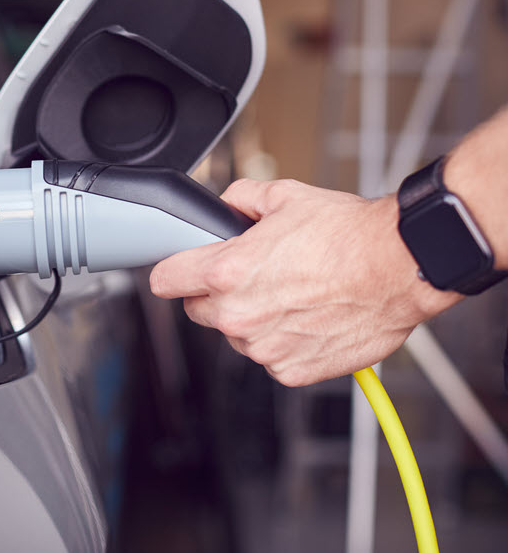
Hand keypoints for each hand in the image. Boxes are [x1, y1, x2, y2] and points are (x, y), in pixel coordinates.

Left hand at [149, 178, 458, 385]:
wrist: (401, 267)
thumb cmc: (350, 235)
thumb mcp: (284, 196)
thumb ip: (240, 198)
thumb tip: (226, 205)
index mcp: (227, 271)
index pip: (164, 280)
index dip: (172, 272)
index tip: (178, 272)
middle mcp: (240, 314)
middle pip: (198, 310)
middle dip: (216, 294)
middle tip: (253, 276)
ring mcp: (265, 346)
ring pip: (236, 336)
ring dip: (252, 319)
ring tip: (291, 293)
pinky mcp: (291, 370)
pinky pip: (271, 357)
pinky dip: (283, 341)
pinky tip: (308, 316)